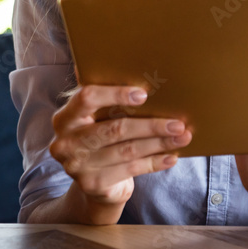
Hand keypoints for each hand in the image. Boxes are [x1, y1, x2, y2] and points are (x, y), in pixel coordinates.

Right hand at [48, 85, 192, 208]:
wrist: (95, 183)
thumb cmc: (101, 138)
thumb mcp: (97, 117)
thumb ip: (105, 95)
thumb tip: (127, 64)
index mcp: (65, 118)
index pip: (87, 98)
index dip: (116, 94)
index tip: (144, 94)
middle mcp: (66, 143)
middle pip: (115, 129)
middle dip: (151, 125)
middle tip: (178, 123)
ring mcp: (77, 166)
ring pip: (128, 150)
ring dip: (159, 143)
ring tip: (183, 136)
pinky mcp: (93, 184)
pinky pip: (131, 169)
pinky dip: (155, 162)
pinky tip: (172, 156)